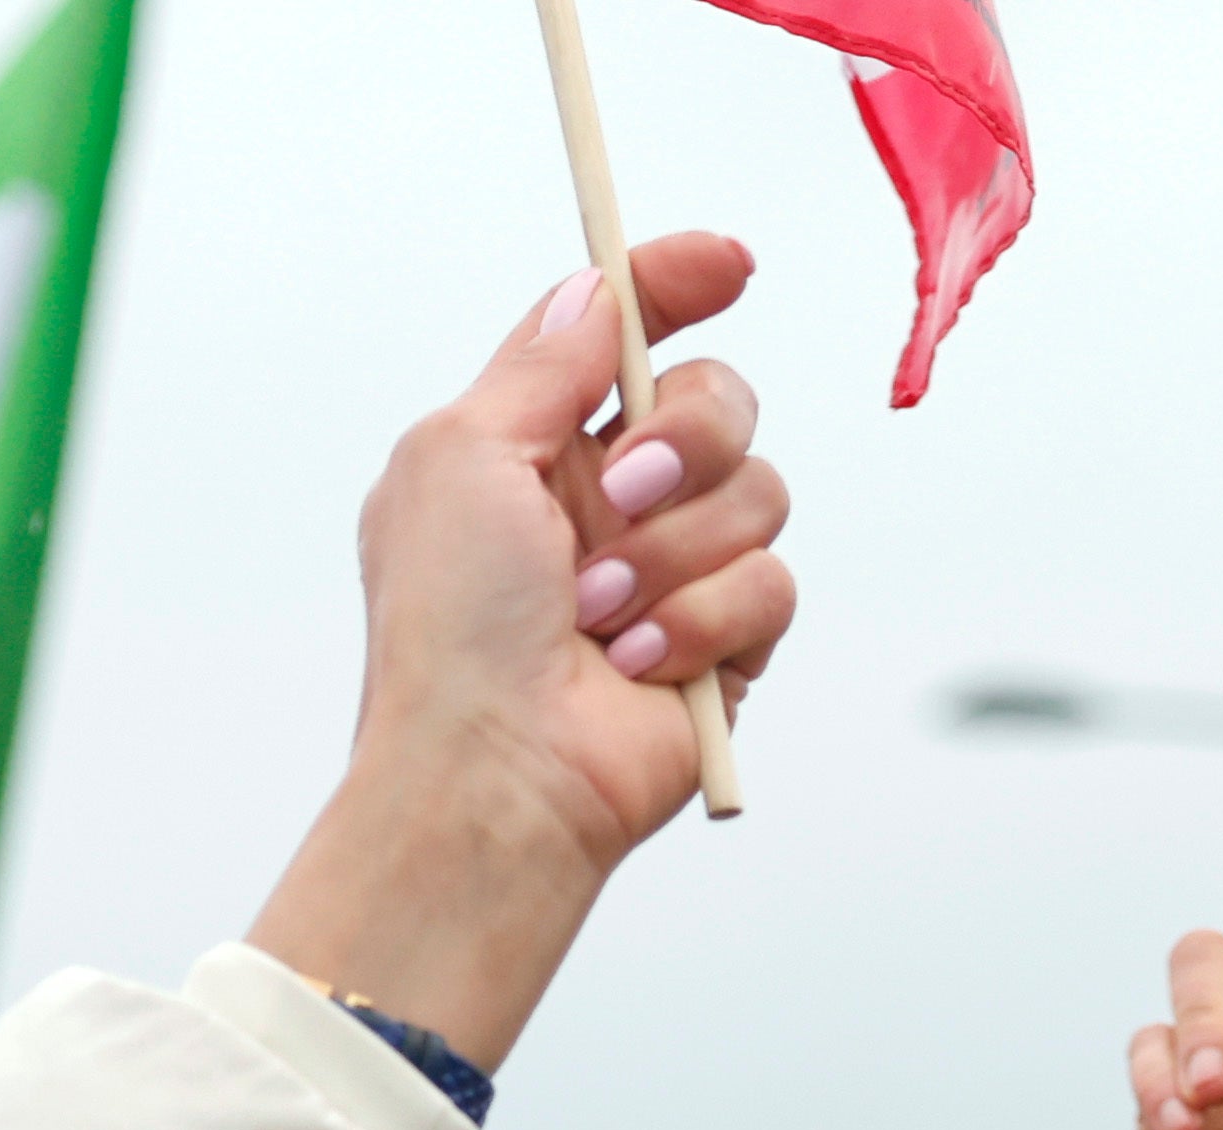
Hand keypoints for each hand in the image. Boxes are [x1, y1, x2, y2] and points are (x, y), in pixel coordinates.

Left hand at [246, 237, 800, 1072]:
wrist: (496, 772)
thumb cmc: (449, 630)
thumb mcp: (460, 454)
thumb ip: (542, 359)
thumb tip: (596, 290)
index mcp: (542, 442)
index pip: (630, 332)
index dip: (679, 283)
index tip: (727, 264)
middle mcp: (618, 498)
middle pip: (719, 398)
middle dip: (682, 437)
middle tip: (617, 495)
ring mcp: (680, 569)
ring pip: (759, 491)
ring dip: (674, 552)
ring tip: (601, 615)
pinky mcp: (731, 642)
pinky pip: (773, 584)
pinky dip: (702, 622)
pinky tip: (639, 665)